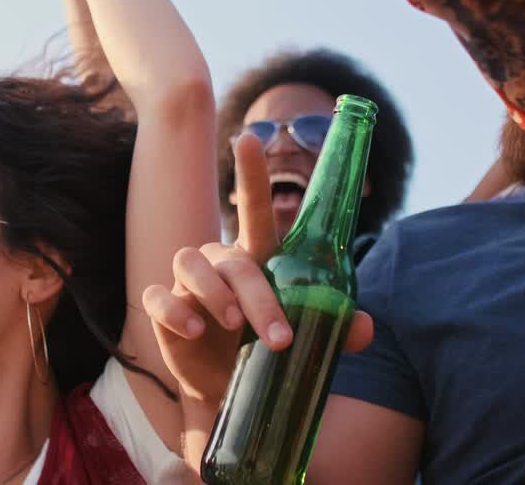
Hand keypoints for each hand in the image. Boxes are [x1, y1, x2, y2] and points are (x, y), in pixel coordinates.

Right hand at [142, 134, 372, 405]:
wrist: (227, 385)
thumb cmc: (266, 346)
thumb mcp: (307, 336)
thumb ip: (337, 327)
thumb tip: (366, 326)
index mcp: (257, 257)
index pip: (254, 207)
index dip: (251, 173)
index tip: (249, 138)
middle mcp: (221, 261)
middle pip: (235, 260)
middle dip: (259, 297)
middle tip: (280, 338)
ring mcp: (190, 284)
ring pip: (191, 263)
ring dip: (215, 293)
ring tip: (234, 326)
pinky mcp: (165, 310)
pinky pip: (159, 297)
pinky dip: (175, 311)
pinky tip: (193, 330)